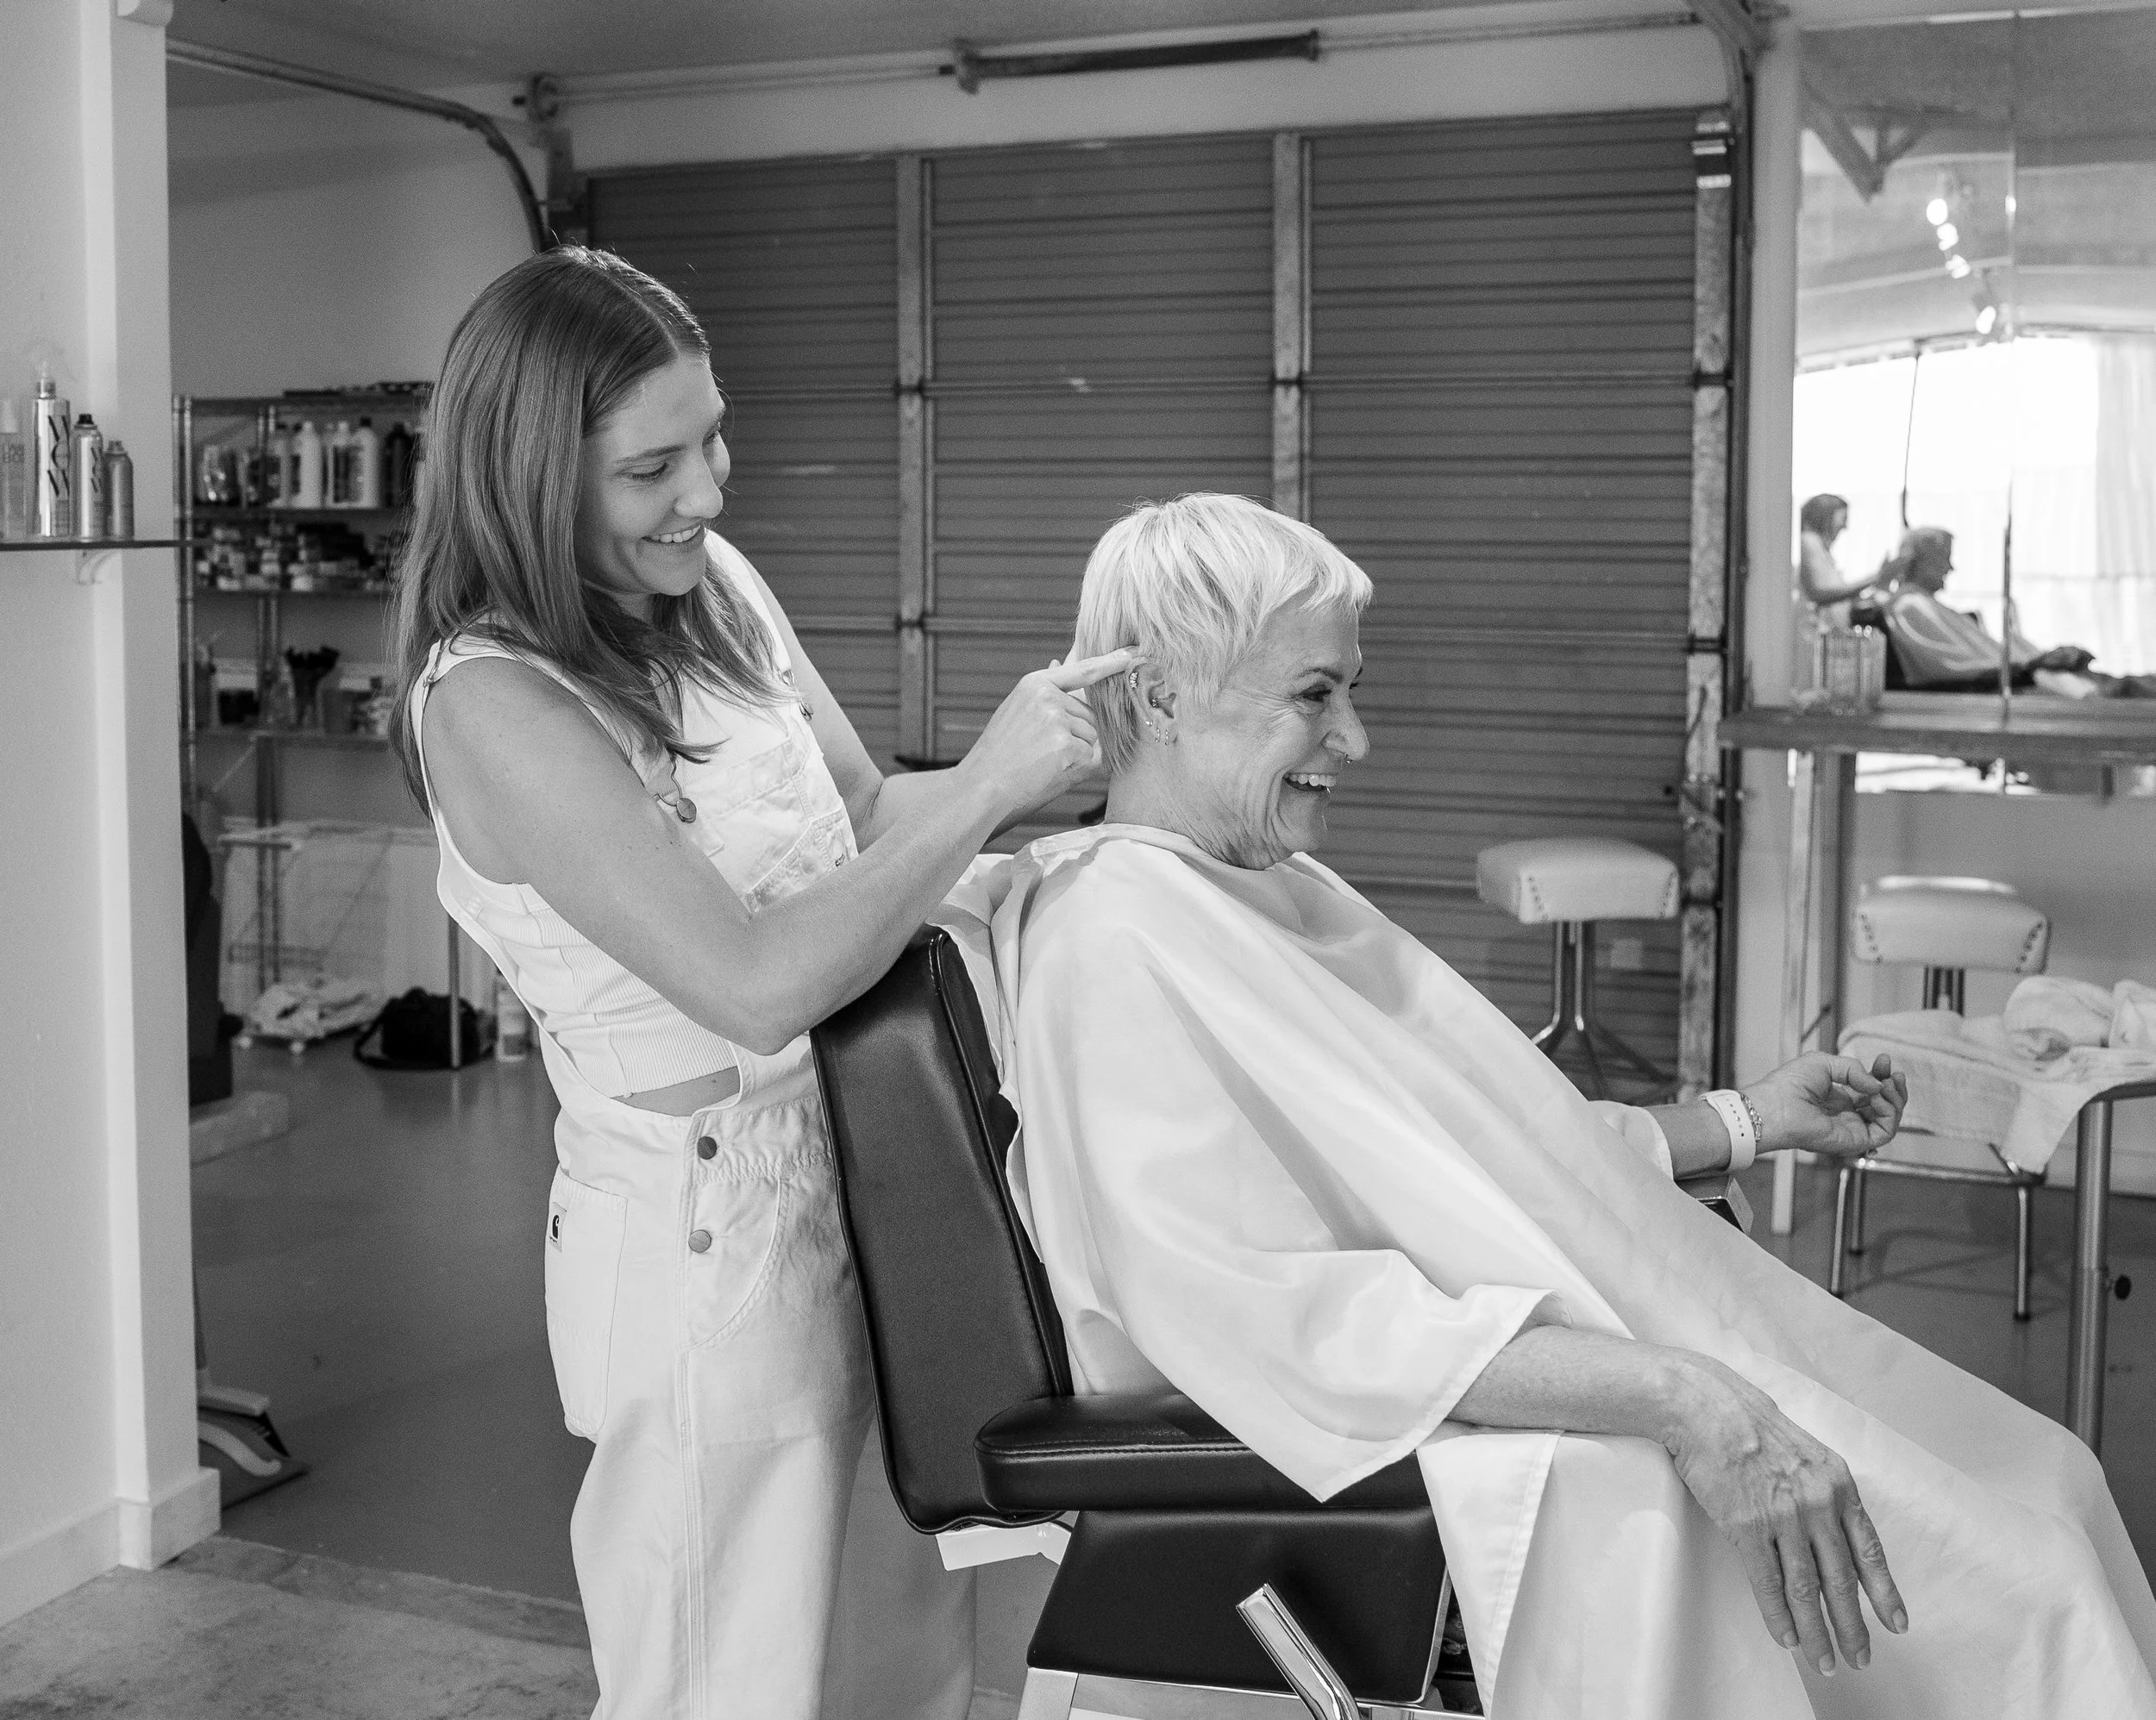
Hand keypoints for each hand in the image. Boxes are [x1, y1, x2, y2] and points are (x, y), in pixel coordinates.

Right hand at [957, 650, 1142, 820]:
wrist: (982, 783)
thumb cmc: (1001, 752)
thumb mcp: (1017, 710)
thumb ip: (1045, 691)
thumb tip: (1060, 662)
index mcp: (1036, 683)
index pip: (1084, 669)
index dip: (1113, 661)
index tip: (1137, 651)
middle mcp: (1048, 696)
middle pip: (1091, 715)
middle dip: (1079, 735)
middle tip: (1043, 751)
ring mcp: (1057, 718)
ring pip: (1093, 736)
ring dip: (1078, 753)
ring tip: (1042, 760)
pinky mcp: (1066, 744)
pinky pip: (1090, 756)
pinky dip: (1077, 767)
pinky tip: (1049, 769)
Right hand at [1663, 1353, 1907, 1672]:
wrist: (1708, 1408)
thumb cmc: (1752, 1426)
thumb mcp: (1807, 1455)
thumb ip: (1824, 1496)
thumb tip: (1835, 1543)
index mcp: (1838, 1485)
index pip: (1869, 1551)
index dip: (1884, 1593)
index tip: (1896, 1625)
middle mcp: (1817, 1504)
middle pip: (1840, 1580)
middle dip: (1852, 1626)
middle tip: (1859, 1658)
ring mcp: (1783, 1516)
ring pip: (1806, 1589)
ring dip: (1816, 1631)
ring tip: (1824, 1660)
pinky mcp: (1747, 1525)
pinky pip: (1767, 1582)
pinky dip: (1778, 1615)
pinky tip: (1787, 1637)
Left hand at [1743, 1053, 1906, 1161]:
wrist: (1775, 1106)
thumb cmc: (1789, 1084)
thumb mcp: (1823, 1063)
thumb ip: (1853, 1069)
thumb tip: (1876, 1084)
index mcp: (1837, 1097)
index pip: (1869, 1089)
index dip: (1880, 1075)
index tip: (1883, 1060)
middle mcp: (1847, 1114)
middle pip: (1883, 1105)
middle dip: (1893, 1087)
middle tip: (1893, 1073)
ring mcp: (1852, 1128)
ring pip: (1888, 1119)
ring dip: (1895, 1099)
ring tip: (1886, 1084)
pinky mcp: (1855, 1141)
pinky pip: (1884, 1132)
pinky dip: (1889, 1113)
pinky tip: (1878, 1097)